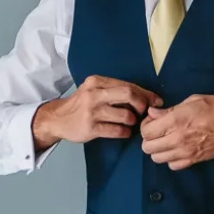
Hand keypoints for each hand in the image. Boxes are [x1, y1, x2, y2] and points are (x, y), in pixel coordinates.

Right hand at [32, 76, 162, 149]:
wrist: (58, 118)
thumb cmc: (81, 104)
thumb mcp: (94, 90)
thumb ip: (116, 91)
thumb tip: (147, 97)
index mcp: (97, 81)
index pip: (128, 85)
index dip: (145, 94)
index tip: (155, 101)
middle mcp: (94, 94)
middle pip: (128, 95)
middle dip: (142, 104)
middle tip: (143, 112)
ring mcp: (91, 112)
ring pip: (125, 115)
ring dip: (132, 121)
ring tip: (129, 122)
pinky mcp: (90, 128)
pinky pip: (117, 131)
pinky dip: (124, 132)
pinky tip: (123, 131)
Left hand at [139, 94, 213, 169]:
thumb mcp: (194, 100)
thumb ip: (171, 109)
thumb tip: (153, 113)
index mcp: (176, 121)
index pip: (146, 131)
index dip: (146, 125)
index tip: (153, 120)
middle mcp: (177, 139)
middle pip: (147, 147)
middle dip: (149, 138)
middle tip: (158, 130)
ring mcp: (186, 152)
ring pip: (157, 158)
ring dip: (158, 149)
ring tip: (167, 139)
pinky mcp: (194, 161)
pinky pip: (173, 165)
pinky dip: (171, 159)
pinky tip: (177, 149)